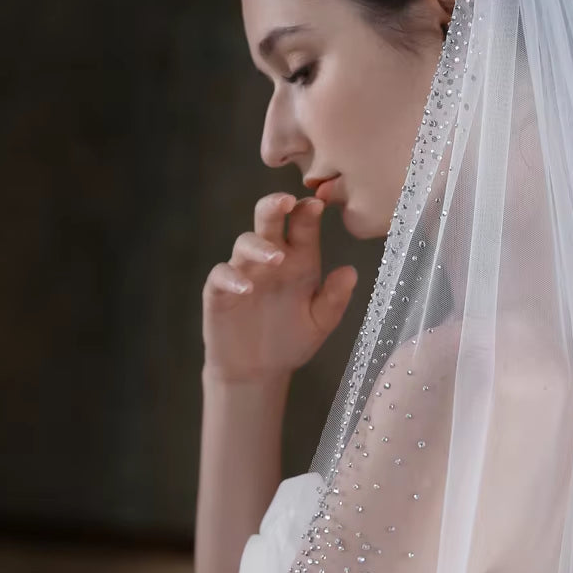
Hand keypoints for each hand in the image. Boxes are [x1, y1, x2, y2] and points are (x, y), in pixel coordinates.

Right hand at [202, 192, 358, 382]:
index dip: (308, 211)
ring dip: (259, 246)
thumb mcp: (320, 323)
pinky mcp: (220, 291)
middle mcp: (271, 260)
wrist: (258, 372)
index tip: (318, 204)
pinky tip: (245, 287)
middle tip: (287, 200)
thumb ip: (334, 299)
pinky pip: (222, 275)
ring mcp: (244, 272)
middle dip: (275, 205)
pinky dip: (231, 277)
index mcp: (300, 261)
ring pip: (245, 243)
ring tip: (275, 257)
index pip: (303, 226)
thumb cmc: (291, 341)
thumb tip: (352, 272)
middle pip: (269, 220)